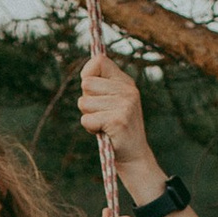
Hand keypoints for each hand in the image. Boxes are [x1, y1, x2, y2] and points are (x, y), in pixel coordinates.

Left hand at [78, 47, 157, 191]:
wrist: (133, 155)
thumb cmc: (115, 128)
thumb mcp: (111, 101)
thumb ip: (100, 87)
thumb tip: (84, 77)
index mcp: (125, 82)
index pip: (99, 61)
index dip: (87, 73)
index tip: (91, 90)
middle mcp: (128, 90)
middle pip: (86, 84)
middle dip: (86, 101)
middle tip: (101, 113)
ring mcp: (125, 105)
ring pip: (84, 103)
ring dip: (88, 116)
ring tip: (103, 124)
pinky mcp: (118, 120)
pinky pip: (87, 119)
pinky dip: (90, 128)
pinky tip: (104, 132)